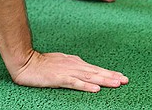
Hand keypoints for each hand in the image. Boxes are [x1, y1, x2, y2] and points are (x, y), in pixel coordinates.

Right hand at [11, 50, 128, 91]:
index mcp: (75, 62)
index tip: (121, 76)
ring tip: (117, 83)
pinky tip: (95, 89)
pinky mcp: (60, 78)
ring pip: (90, 77)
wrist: (26, 61)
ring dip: (104, 80)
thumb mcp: (61, 63)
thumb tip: (85, 70)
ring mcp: (68, 71)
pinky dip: (86, 86)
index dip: (109, 73)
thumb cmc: (42, 63)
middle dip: (112, 76)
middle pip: (96, 72)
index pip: (95, 69)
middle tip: (126, 80)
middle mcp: (75, 66)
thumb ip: (73, 67)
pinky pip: (76, 83)